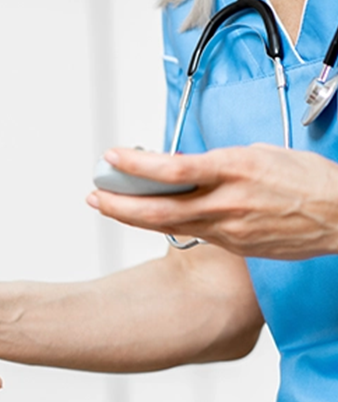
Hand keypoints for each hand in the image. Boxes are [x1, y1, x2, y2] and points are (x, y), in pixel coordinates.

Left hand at [87, 145, 337, 258]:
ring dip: (133, 216)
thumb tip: (183, 168)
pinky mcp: (234, 246)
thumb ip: (218, 164)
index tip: (112, 158)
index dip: (137, 165)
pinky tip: (150, 216)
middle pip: (159, 209)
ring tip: (109, 205)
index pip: (174, 168)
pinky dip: (167, 223)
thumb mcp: (260, 155)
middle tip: (94, 195)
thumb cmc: (307, 179)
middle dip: (119, 204)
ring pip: (169, 226)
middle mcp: (228, 202)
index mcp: (235, 170)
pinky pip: (192, 234)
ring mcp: (229, 229)